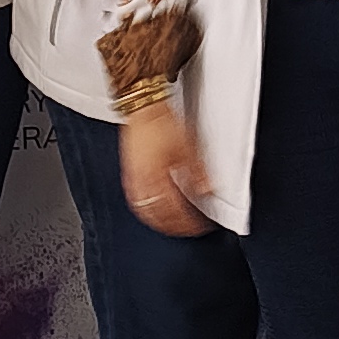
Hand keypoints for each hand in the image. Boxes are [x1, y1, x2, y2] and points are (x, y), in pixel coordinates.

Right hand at [120, 96, 212, 236]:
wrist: (143, 109)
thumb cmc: (161, 123)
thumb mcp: (189, 148)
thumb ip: (199, 173)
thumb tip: (208, 191)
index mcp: (157, 179)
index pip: (174, 212)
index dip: (189, 223)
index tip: (200, 226)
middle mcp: (142, 183)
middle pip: (157, 216)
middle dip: (173, 227)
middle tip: (187, 229)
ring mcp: (133, 179)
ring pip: (144, 211)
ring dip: (158, 221)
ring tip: (172, 224)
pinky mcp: (129, 173)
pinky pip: (136, 200)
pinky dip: (147, 209)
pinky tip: (154, 207)